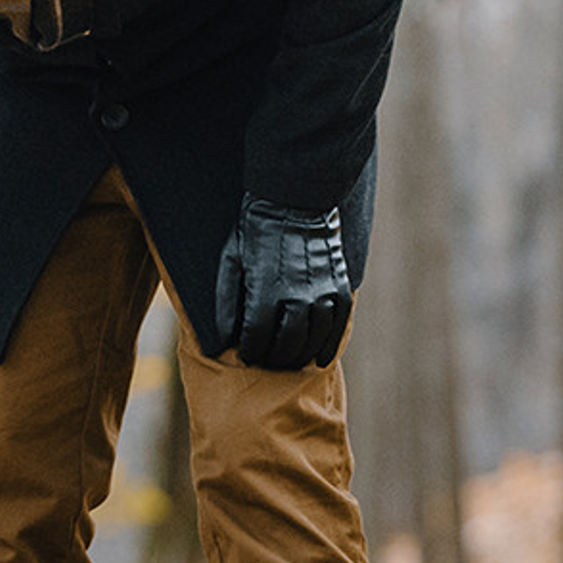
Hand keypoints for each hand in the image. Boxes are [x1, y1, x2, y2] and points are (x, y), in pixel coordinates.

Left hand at [214, 195, 351, 370]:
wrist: (296, 201)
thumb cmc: (256, 231)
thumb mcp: (231, 260)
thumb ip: (226, 301)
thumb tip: (223, 339)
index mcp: (266, 289)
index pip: (257, 338)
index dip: (250, 352)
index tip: (246, 355)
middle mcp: (298, 295)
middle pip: (286, 344)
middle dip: (272, 358)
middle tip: (265, 360)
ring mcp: (322, 292)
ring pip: (312, 340)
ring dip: (297, 357)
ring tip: (286, 361)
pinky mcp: (340, 287)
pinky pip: (337, 327)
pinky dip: (327, 348)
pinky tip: (317, 359)